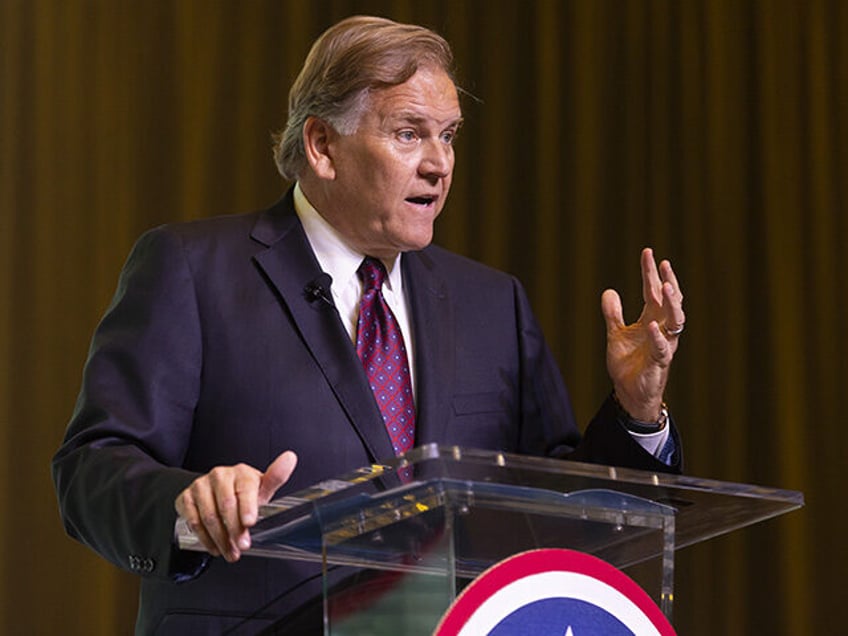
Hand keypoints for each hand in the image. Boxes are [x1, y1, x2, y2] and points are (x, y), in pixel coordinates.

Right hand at [175, 450, 297, 561]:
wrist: (216, 491)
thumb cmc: (243, 492)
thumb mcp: (261, 488)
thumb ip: (276, 477)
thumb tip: (290, 458)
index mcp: (241, 473)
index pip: (244, 489)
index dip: (247, 507)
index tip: (250, 522)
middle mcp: (220, 475)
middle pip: (226, 505)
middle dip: (235, 529)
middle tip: (242, 546)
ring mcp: (201, 485)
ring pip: (209, 516)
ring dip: (220, 538)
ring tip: (230, 551)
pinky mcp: (186, 497)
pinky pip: (194, 521)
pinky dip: (205, 538)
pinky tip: (214, 547)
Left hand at [601, 248, 684, 421]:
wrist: (629, 392)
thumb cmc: (627, 363)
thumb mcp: (615, 334)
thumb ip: (613, 314)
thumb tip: (609, 291)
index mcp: (652, 319)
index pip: (653, 291)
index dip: (650, 272)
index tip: (648, 252)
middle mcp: (662, 329)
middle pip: (668, 300)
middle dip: (666, 280)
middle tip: (662, 263)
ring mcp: (663, 344)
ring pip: (675, 321)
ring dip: (671, 303)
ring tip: (664, 286)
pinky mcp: (659, 362)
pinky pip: (662, 348)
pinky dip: (658, 336)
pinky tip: (653, 325)